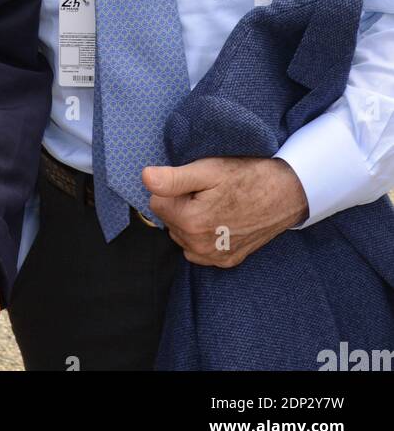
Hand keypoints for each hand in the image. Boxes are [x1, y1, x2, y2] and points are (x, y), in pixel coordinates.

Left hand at [142, 157, 308, 267]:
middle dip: (181, 203)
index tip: (196, 182)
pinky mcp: (226, 261)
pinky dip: (203, 235)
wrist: (286, 194)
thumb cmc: (247, 177)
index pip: (155, 201)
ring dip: (191, 219)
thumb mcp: (209, 170)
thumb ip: (174, 178)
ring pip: (181, 233)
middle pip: (168, 218)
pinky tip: (221, 220)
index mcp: (190, 222)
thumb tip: (145, 178)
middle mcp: (199, 247)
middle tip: (209, 191)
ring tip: (217, 203)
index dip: (174, 187)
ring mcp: (214, 257)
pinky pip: (198, 249)